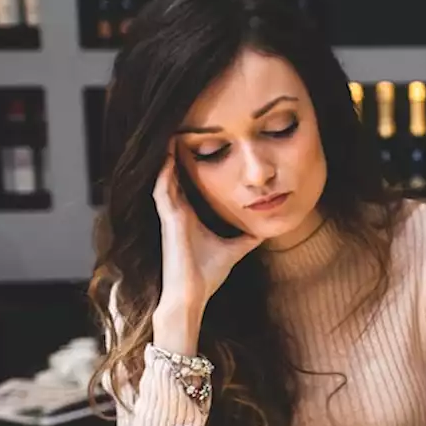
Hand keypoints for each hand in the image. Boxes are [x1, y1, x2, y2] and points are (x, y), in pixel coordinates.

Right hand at [152, 150, 261, 341]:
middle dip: (177, 155)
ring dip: (168, 159)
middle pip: (174, 176)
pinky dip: (165, 174)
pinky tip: (168, 158)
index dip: (188, 165)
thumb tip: (262, 233)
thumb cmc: (207, 275)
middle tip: (181, 131)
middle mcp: (177, 213)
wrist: (193, 294)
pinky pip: (162, 191)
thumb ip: (245, 239)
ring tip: (173, 136)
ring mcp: (170, 216)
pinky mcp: (168, 221)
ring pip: (165, 179)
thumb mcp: (234, 250)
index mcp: (188, 216)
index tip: (197, 145)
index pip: (186, 184)